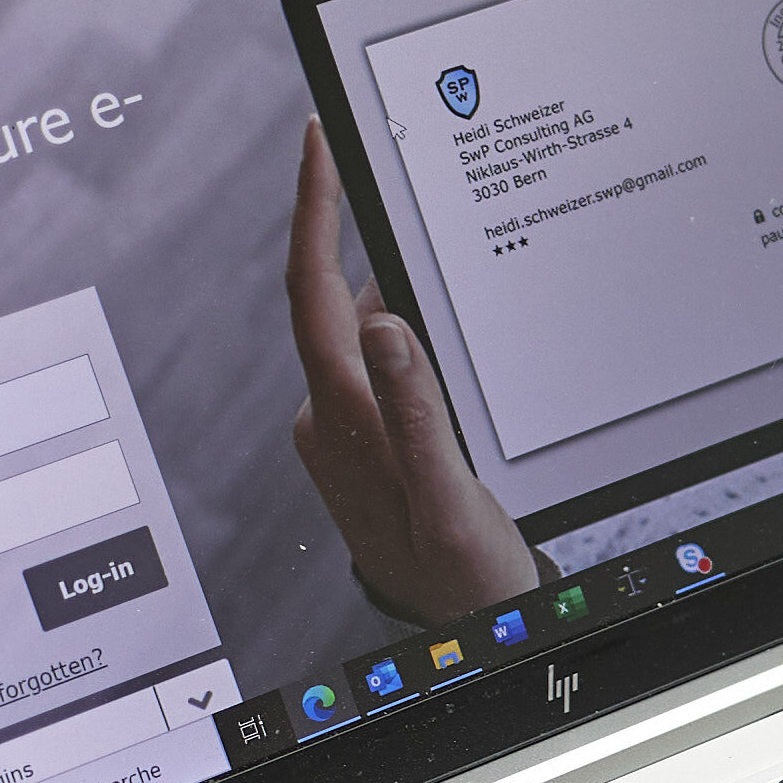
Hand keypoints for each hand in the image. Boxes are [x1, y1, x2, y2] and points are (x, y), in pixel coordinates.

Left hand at [287, 117, 542, 625]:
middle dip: (381, 245)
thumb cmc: (462, 579)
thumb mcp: (450, 499)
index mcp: (344, 416)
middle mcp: (330, 415)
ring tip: (470, 304)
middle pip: (343, 301)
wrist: (460, 641)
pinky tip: (461, 356)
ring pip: (371, 335)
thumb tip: (388, 324)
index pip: (312, 290)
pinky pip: (386, 367)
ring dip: (412, 306)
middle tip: (424, 189)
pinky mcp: (365, 438)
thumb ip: (418, 411)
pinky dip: (418, 346)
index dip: (314, 207)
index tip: (319, 140)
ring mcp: (344, 427)